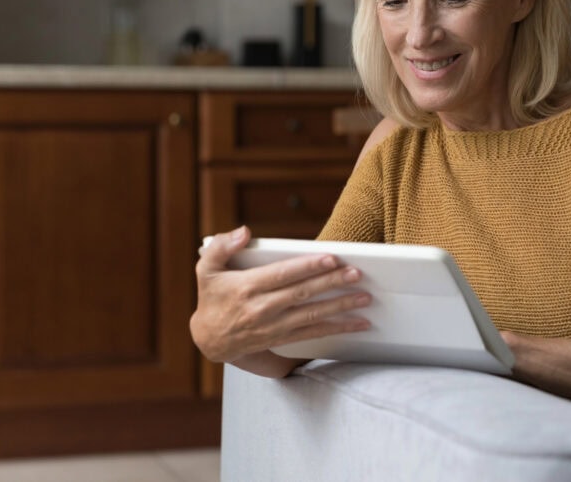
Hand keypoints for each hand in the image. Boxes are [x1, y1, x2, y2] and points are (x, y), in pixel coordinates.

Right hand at [190, 226, 371, 366]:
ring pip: (312, 316)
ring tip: (364, 298)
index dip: (308, 266)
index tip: (331, 258)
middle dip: (332, 283)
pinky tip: (357, 323)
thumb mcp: (205, 269)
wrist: (209, 339)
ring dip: (340, 307)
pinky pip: (313, 334)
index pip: (282, 275)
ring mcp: (273, 326)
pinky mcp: (282, 338)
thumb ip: (221, 246)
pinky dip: (337, 328)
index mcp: (246, 287)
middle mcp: (262, 308)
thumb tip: (244, 232)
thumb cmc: (212, 297)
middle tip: (357, 274)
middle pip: (303, 294)